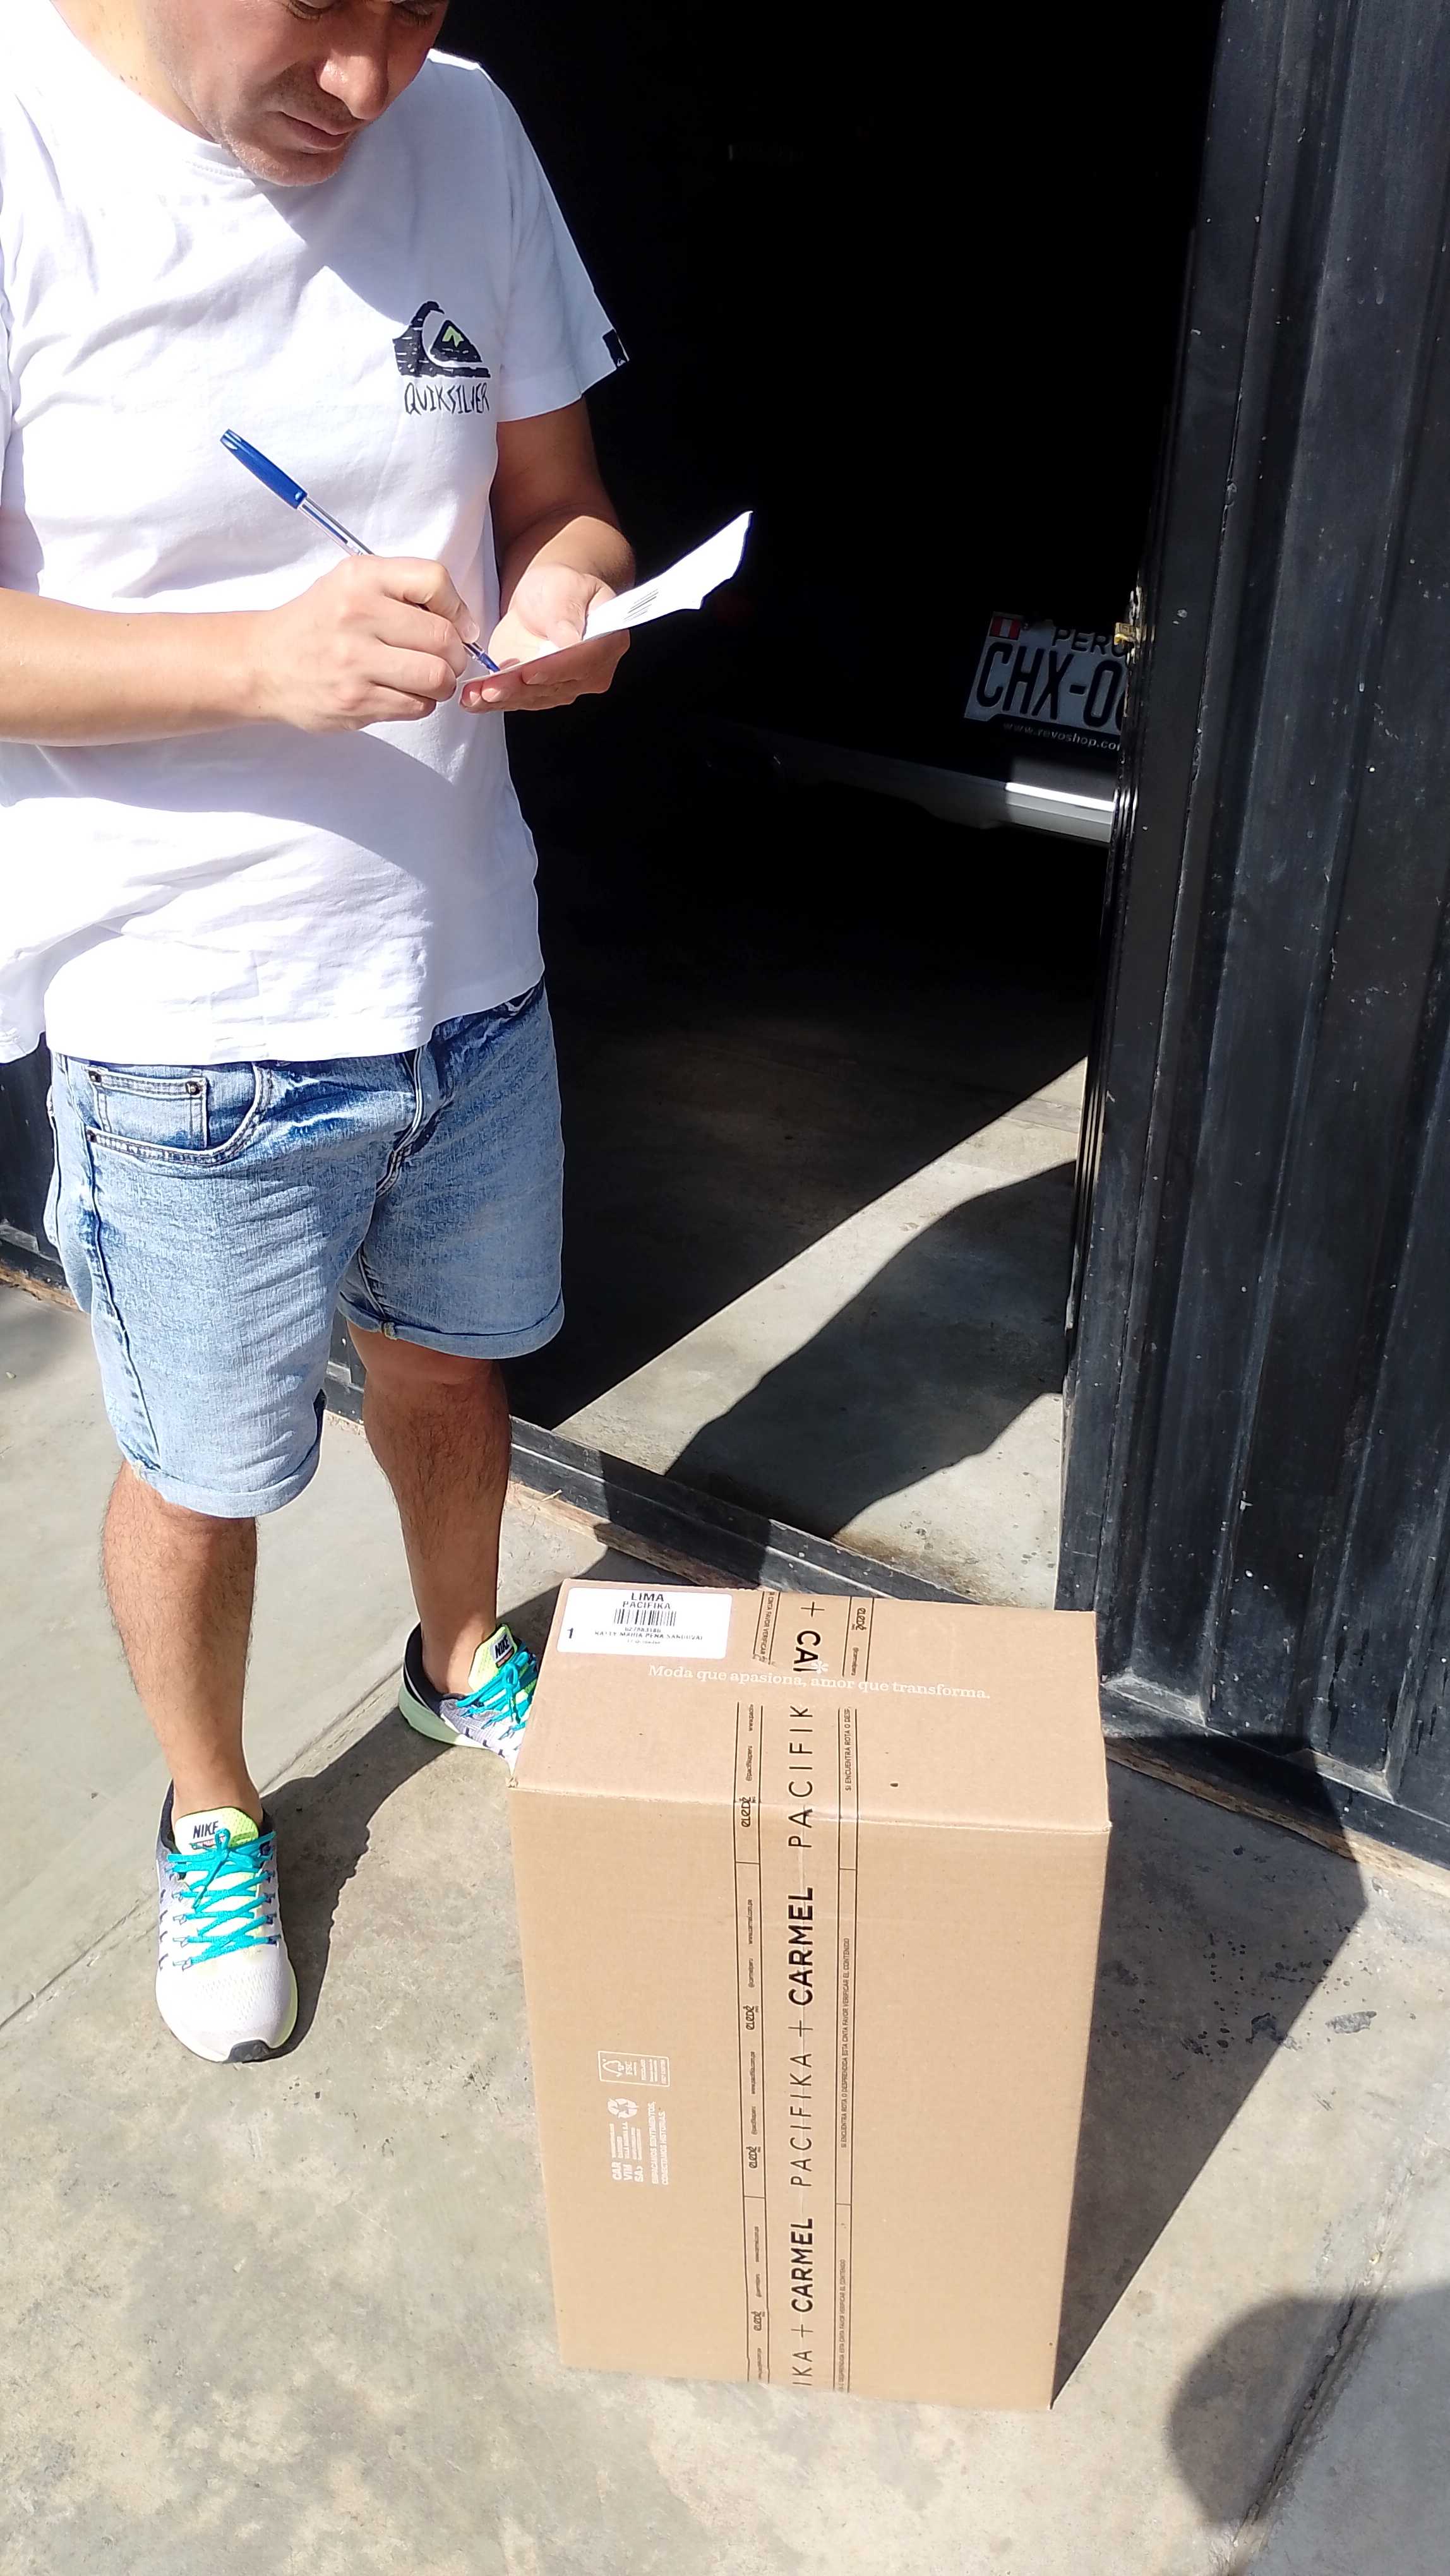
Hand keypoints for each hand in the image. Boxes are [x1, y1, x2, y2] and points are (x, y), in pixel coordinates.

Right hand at [254, 556, 476, 732]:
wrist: (263, 664)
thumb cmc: (319, 622)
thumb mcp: (352, 584)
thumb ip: (402, 590)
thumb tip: (463, 621)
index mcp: (360, 578)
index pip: (434, 581)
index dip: (457, 608)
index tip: (457, 624)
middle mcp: (356, 616)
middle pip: (443, 638)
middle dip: (456, 654)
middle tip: (445, 659)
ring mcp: (354, 663)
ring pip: (436, 678)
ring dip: (442, 683)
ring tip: (427, 679)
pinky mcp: (354, 702)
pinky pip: (416, 707)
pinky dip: (420, 703)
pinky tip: (401, 693)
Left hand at [462, 561, 628, 713]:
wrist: (544, 598)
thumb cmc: (561, 588)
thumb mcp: (566, 587)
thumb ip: (568, 613)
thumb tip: (571, 641)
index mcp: (607, 644)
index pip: (581, 663)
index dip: (554, 670)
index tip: (529, 673)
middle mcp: (588, 673)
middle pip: (553, 686)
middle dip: (518, 689)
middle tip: (492, 688)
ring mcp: (561, 686)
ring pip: (531, 698)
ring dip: (500, 699)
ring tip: (474, 695)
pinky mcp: (535, 691)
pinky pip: (514, 700)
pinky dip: (490, 701)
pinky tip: (472, 700)